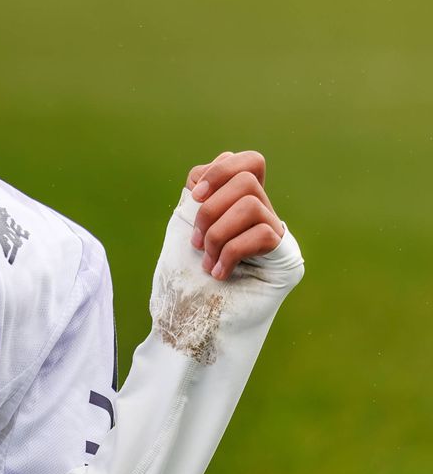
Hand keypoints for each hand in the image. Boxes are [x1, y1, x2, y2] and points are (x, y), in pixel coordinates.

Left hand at [186, 151, 284, 281]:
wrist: (197, 312)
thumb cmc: (189, 267)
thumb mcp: (187, 224)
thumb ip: (199, 194)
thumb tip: (209, 171)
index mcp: (241, 201)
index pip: (251, 162)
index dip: (221, 171)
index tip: (195, 196)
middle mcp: (265, 212)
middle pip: (247, 180)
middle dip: (211, 209)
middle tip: (196, 241)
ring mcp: (278, 233)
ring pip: (250, 205)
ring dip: (218, 234)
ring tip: (207, 260)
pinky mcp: (286, 257)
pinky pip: (261, 236)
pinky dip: (231, 253)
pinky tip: (219, 272)